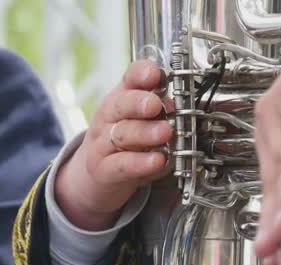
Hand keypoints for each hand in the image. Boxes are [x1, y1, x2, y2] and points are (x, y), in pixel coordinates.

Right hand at [54, 60, 173, 230]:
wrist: (99, 173)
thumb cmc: (127, 140)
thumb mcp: (142, 119)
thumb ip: (162, 109)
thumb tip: (182, 104)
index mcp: (122, 98)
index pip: (130, 79)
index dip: (141, 74)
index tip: (155, 74)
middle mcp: (110, 117)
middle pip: (122, 105)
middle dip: (139, 103)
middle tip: (155, 105)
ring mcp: (104, 143)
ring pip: (123, 134)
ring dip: (145, 133)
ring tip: (165, 132)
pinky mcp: (104, 170)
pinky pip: (123, 165)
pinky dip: (141, 163)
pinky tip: (157, 160)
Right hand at [253, 48, 280, 264]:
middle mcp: (278, 107)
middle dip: (280, 204)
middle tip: (279, 237)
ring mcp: (269, 129)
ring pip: (271, 177)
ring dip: (273, 216)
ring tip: (274, 251)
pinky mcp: (270, 148)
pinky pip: (272, 183)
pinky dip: (274, 214)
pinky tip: (272, 243)